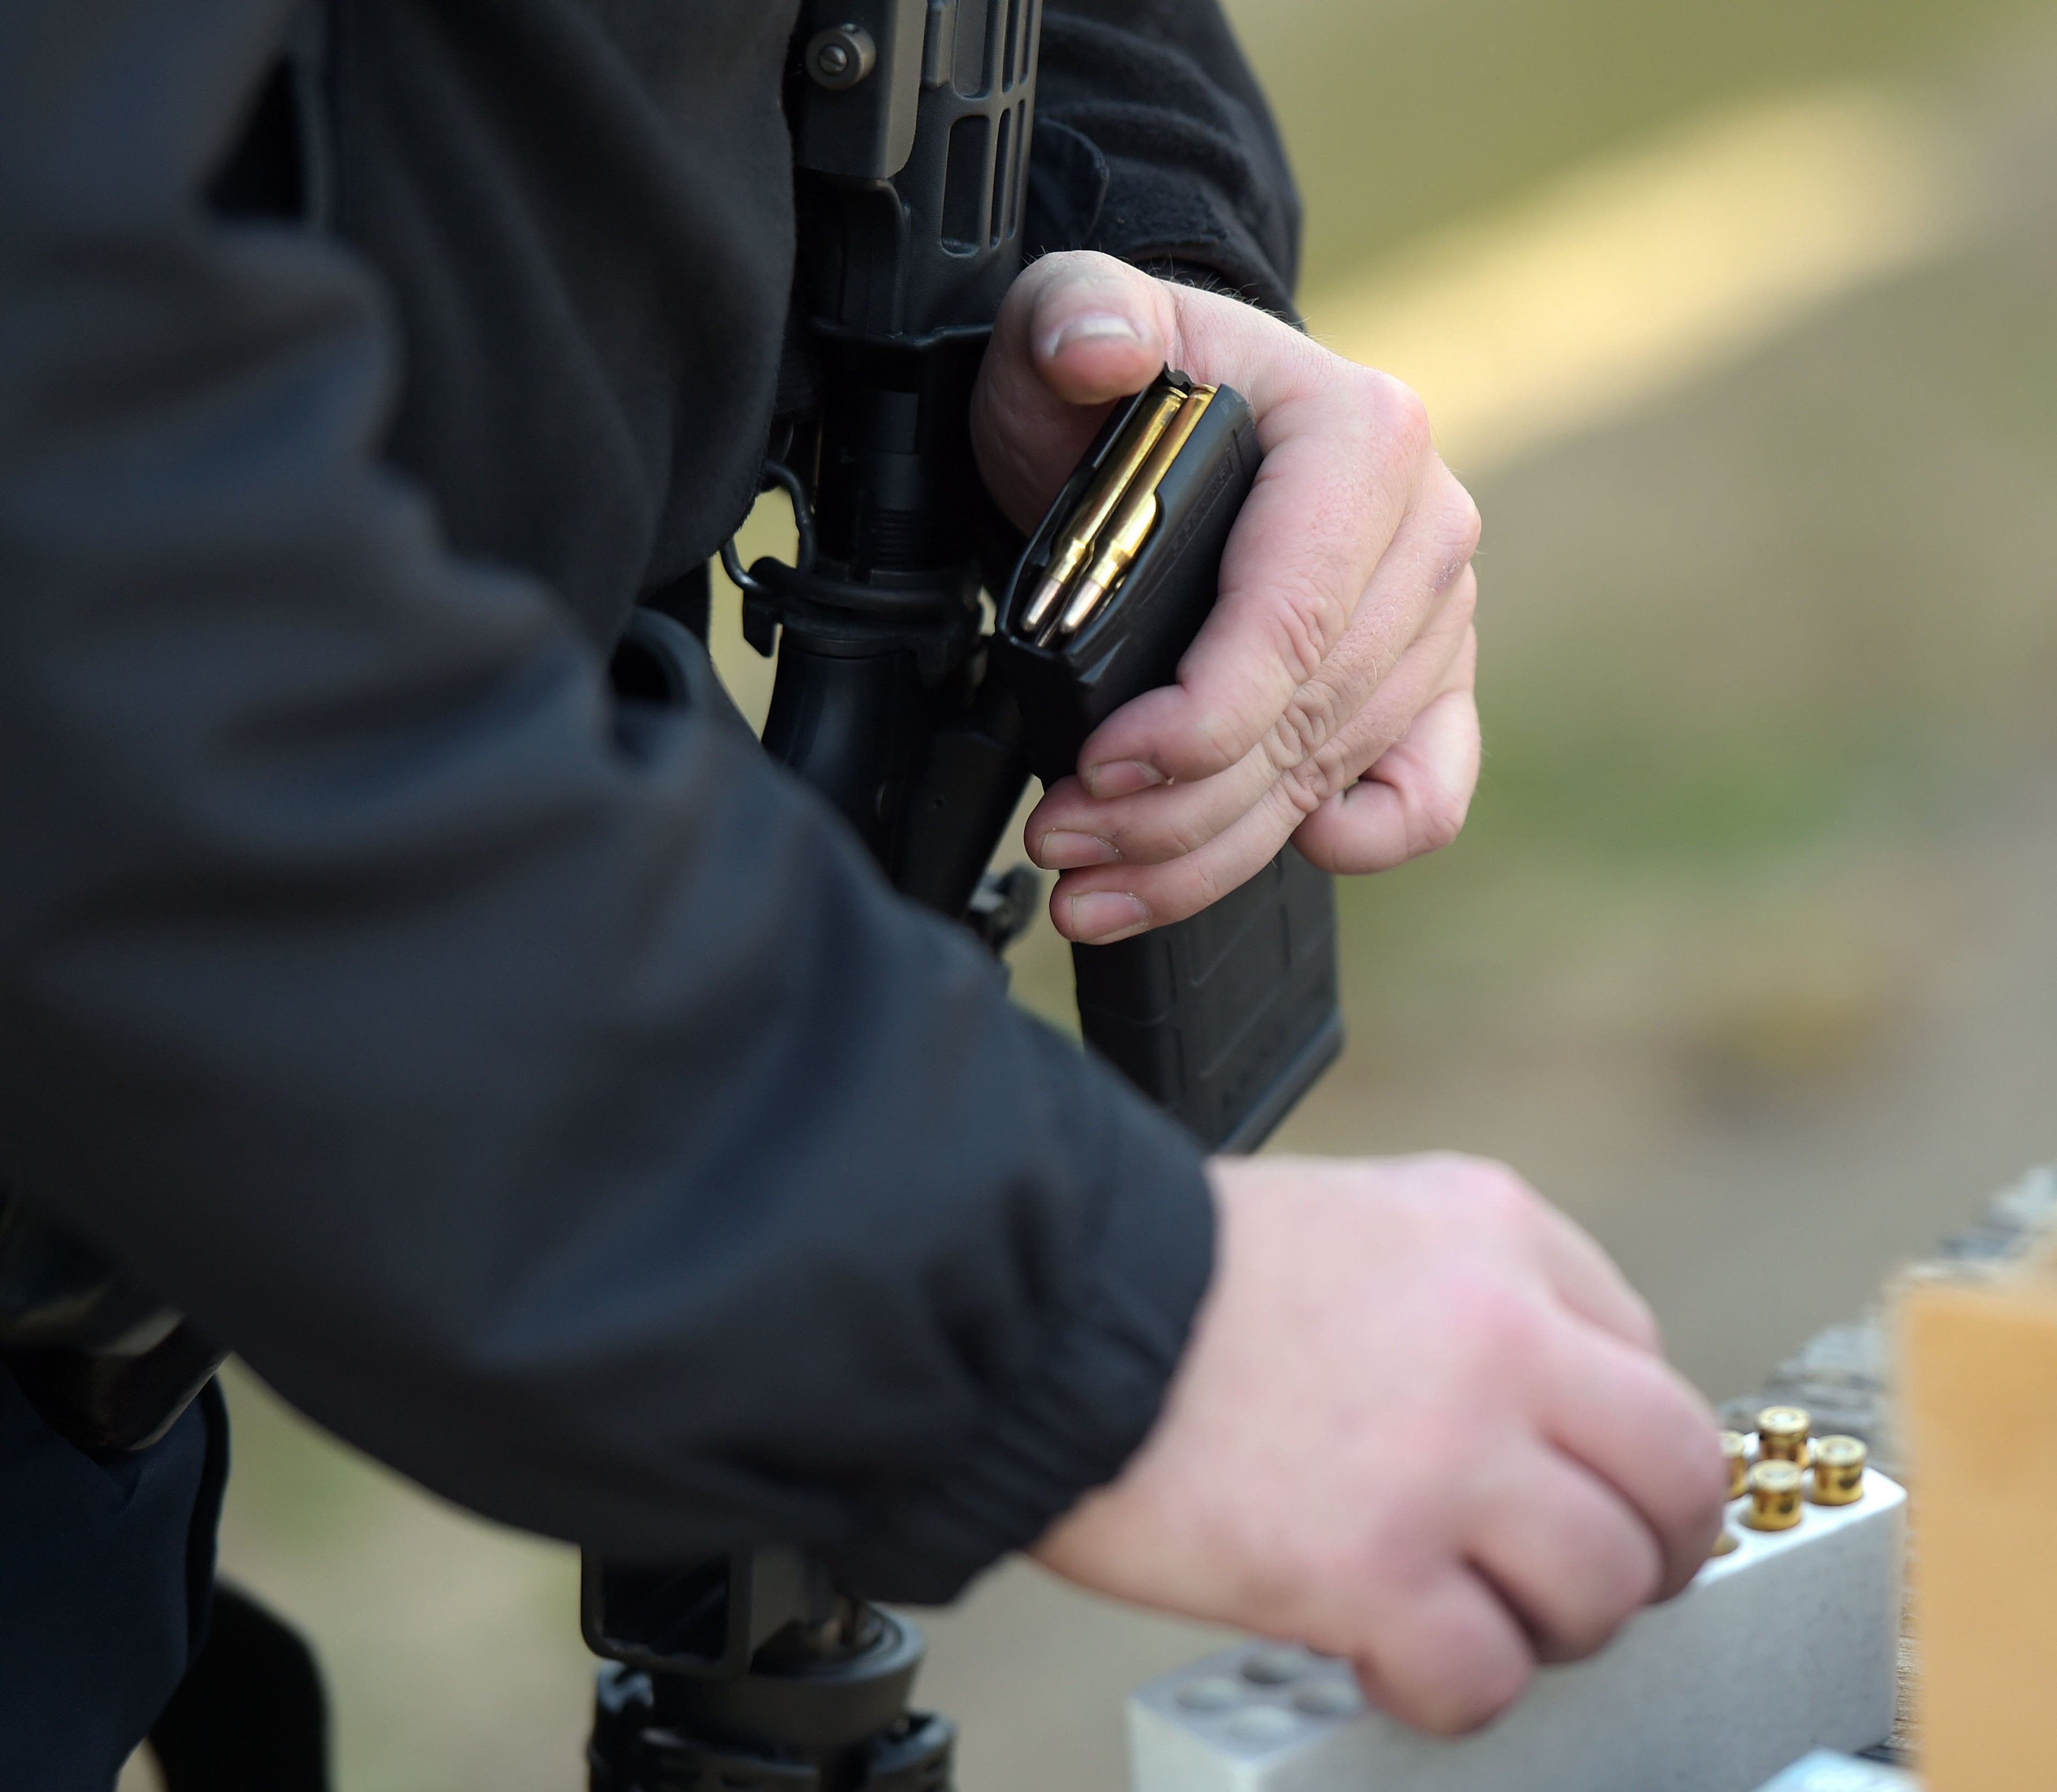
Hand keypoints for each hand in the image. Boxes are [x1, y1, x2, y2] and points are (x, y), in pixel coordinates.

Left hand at [971, 252, 1481, 943]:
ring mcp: (1437, 618)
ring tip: (1092, 884)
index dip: (1197, 718)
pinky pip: (1428, 794)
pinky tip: (1266, 851)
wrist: (1174, 430)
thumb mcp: (1068, 324)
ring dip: (1210, 851)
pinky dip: (1356, 840)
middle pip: (1307, 716)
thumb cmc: (1123, 390)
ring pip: (1336, 774)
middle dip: (1174, 806)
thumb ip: (1072, 318)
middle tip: (1060, 837)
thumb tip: (1096, 345)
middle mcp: (1425, 532)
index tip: (1097, 766)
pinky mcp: (1432, 684)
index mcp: (1364, 438)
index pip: (1293, 617)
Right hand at [1031, 1155, 1725, 1734]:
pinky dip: (1448, 1690)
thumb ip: (1461, 1291)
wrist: (1044, 1304)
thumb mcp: (1350, 1216)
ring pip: (1601, 1589)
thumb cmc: (1167, 1268)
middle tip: (1580, 1583)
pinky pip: (1485, 1676)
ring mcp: (1444, 1456)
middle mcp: (1497, 1333)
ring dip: (1540, 1625)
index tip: (1578, 1491)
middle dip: (1648, 1550)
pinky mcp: (1371, 1566)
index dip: (1617, 1451)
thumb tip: (1538, 1414)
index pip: (1644, 1361)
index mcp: (1491, 1231)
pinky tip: (1385, 1656)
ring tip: (1455, 1615)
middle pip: (1672, 1477)